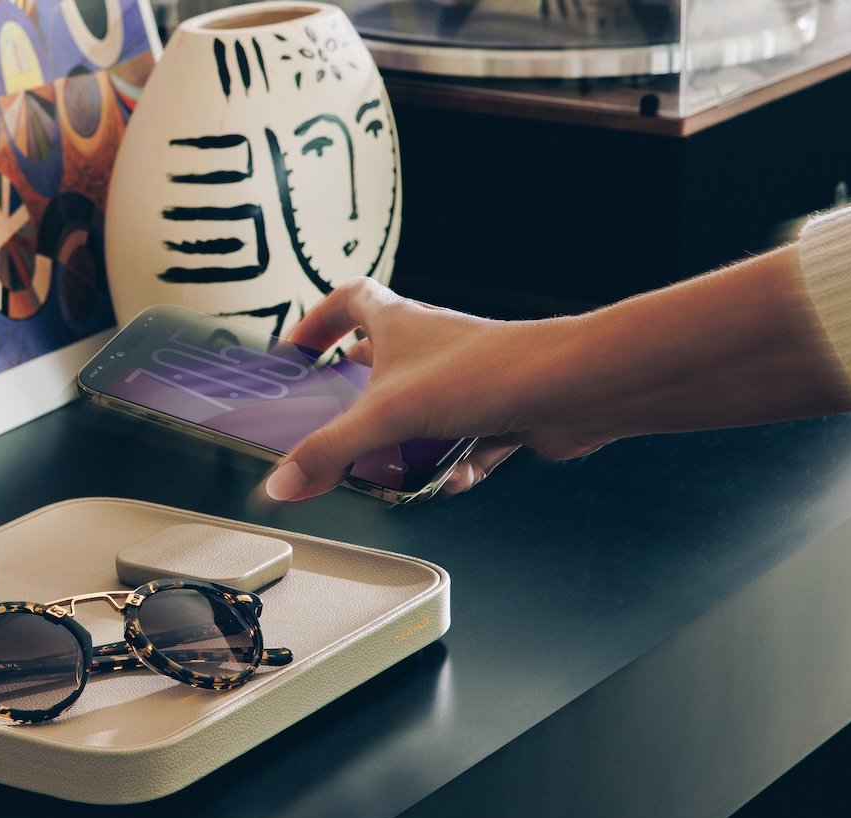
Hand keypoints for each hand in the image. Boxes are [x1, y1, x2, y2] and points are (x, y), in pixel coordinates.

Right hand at [263, 246, 850, 502]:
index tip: (295, 353)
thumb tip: (281, 484)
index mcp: (397, 324)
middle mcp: (430, 346)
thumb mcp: (387, 415)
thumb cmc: (487, 373)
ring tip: (399, 470)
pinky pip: (457, 446)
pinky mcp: (494, 413)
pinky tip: (453, 477)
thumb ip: (329, 452)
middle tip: (335, 434)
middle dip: (356, 407)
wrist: (568, 390)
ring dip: (406, 448)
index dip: (317, 322)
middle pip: (377, 368)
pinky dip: (451, 467)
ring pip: (419, 416)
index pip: (346, 301)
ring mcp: (464, 380)